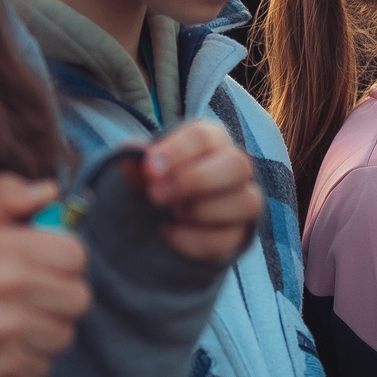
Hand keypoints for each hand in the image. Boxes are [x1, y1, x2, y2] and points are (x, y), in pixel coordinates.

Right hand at [0, 173, 93, 376]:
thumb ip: (5, 197)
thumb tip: (51, 190)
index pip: (75, 254)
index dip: (64, 258)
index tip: (45, 264)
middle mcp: (3, 290)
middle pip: (79, 297)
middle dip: (59, 297)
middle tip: (28, 296)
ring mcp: (5, 334)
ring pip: (65, 333)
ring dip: (46, 330)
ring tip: (12, 323)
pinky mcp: (5, 370)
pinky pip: (46, 364)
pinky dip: (29, 359)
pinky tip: (2, 348)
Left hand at [138, 122, 262, 263]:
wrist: (160, 220)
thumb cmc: (157, 183)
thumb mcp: (141, 170)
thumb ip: (135, 162)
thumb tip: (131, 156)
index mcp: (212, 141)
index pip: (205, 136)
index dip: (177, 151)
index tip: (149, 168)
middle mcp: (236, 167)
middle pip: (238, 165)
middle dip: (195, 181)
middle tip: (156, 195)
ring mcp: (244, 202)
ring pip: (245, 203)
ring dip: (200, 210)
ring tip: (170, 213)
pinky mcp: (238, 235)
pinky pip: (226, 239)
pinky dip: (192, 239)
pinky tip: (169, 232)